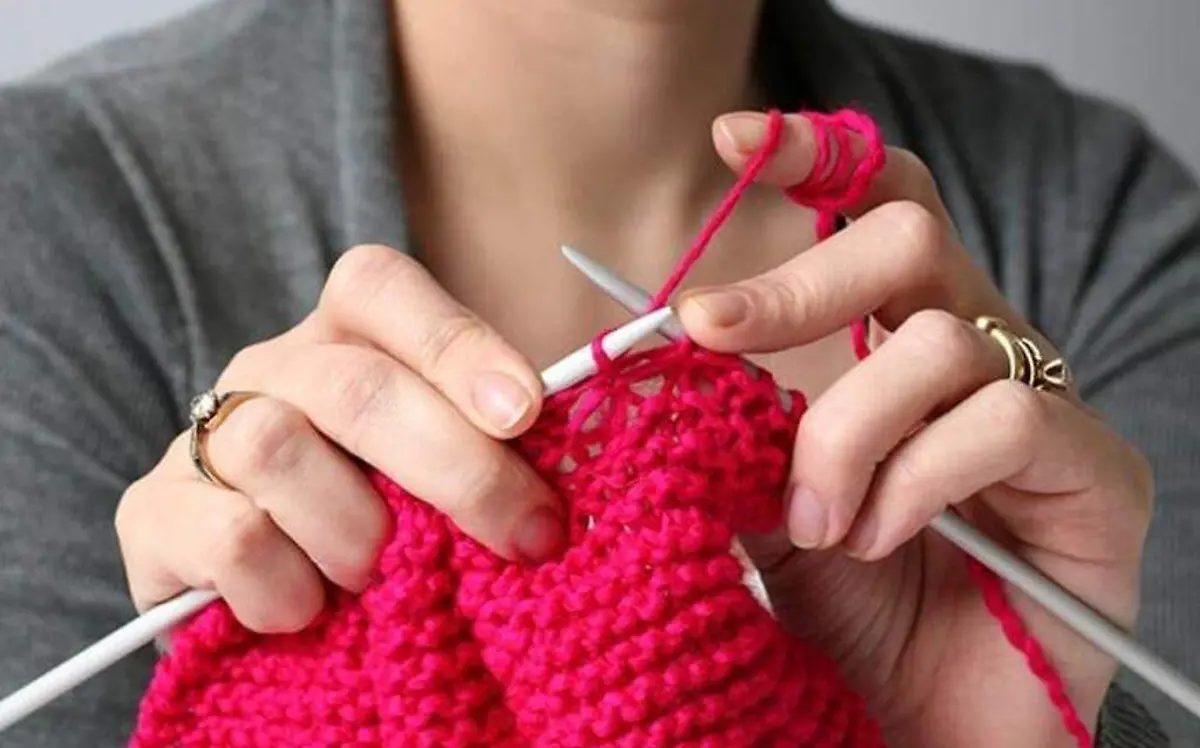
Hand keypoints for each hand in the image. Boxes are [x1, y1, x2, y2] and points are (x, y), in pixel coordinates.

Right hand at [115, 247, 564, 631]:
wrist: (276, 601)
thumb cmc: (390, 521)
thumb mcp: (450, 471)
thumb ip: (497, 445)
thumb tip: (575, 458)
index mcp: (350, 338)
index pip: (382, 289)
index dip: (457, 344)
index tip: (526, 413)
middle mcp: (274, 369)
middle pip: (353, 383)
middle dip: (456, 467)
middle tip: (526, 535)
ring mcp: (205, 433)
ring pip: (277, 447)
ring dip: (359, 535)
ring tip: (382, 578)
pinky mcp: (154, 513)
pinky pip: (230, 535)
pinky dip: (289, 587)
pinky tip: (307, 609)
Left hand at [680, 112, 1153, 746]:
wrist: (919, 727)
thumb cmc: (843, 615)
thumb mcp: (759, 504)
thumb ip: (729, 425)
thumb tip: (656, 356)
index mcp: (898, 347)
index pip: (881, 210)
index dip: (817, 159)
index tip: (733, 142)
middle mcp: (976, 358)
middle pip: (912, 237)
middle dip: (799, 281)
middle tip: (712, 332)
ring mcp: (1043, 410)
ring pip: (940, 341)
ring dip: (845, 431)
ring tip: (814, 521)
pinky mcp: (1098, 477)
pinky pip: (1005, 422)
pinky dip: (917, 476)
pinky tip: (881, 535)